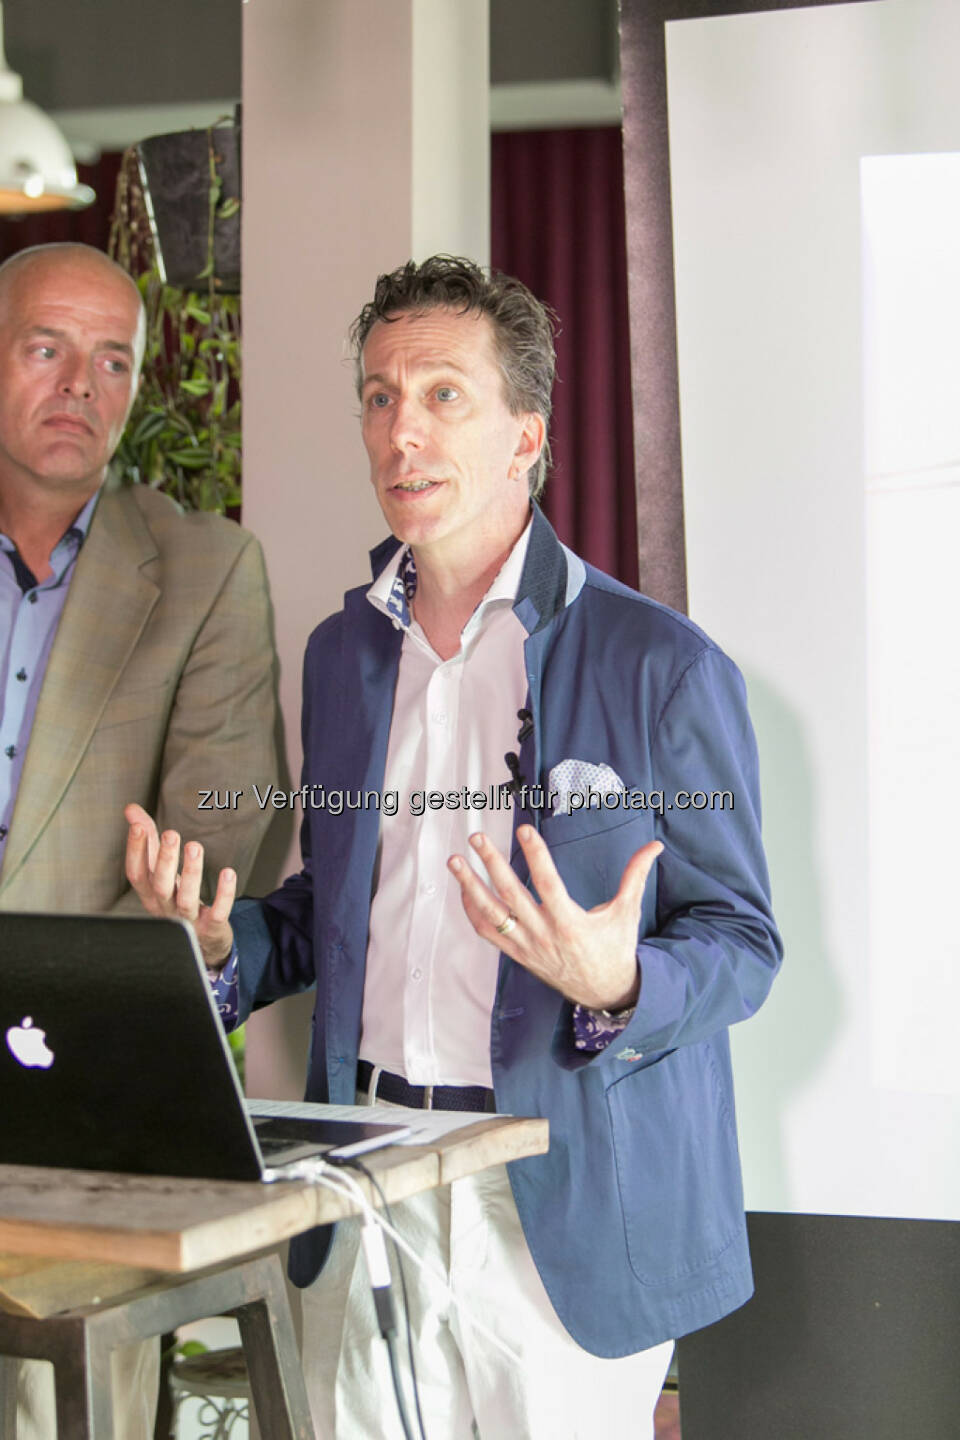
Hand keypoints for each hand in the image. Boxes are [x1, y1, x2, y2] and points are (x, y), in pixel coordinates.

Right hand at [124, 803, 234, 968]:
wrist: (200, 942)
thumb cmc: (176, 897)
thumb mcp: (160, 871)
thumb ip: (147, 840)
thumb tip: (131, 809)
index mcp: (150, 893)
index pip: (136, 873)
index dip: (134, 851)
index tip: (136, 826)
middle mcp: (165, 907)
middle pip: (160, 886)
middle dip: (165, 860)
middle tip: (172, 835)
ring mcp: (188, 920)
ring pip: (186, 898)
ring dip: (191, 872)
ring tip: (195, 846)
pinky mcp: (211, 927)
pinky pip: (217, 912)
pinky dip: (223, 894)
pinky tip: (228, 873)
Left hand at [447, 824, 661, 1009]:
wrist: (604, 992)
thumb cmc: (615, 949)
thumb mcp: (627, 912)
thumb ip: (636, 876)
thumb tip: (654, 846)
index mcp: (571, 923)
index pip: (548, 883)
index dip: (536, 855)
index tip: (525, 830)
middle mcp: (544, 935)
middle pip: (510, 895)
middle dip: (491, 864)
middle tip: (477, 838)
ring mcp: (527, 946)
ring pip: (491, 915)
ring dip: (470, 887)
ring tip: (455, 862)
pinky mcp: (518, 954)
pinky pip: (488, 933)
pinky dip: (473, 912)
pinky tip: (465, 890)